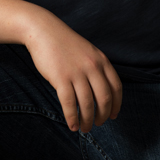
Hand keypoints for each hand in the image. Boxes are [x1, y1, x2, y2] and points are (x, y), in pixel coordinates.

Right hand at [23, 10, 122, 132]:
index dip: (116, 105)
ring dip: (87, 120)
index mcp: (101, 60)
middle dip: (102, 116)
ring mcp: (76, 72)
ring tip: (84, 128)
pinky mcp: (60, 78)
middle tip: (98, 124)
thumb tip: (101, 93)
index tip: (113, 116)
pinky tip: (72, 125)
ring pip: (87, 104)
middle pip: (104, 99)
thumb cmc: (64, 43)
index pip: (116, 87)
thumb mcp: (88, 52)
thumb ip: (96, 68)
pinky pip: (69, 103)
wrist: (43, 30)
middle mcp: (92, 67)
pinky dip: (71, 117)